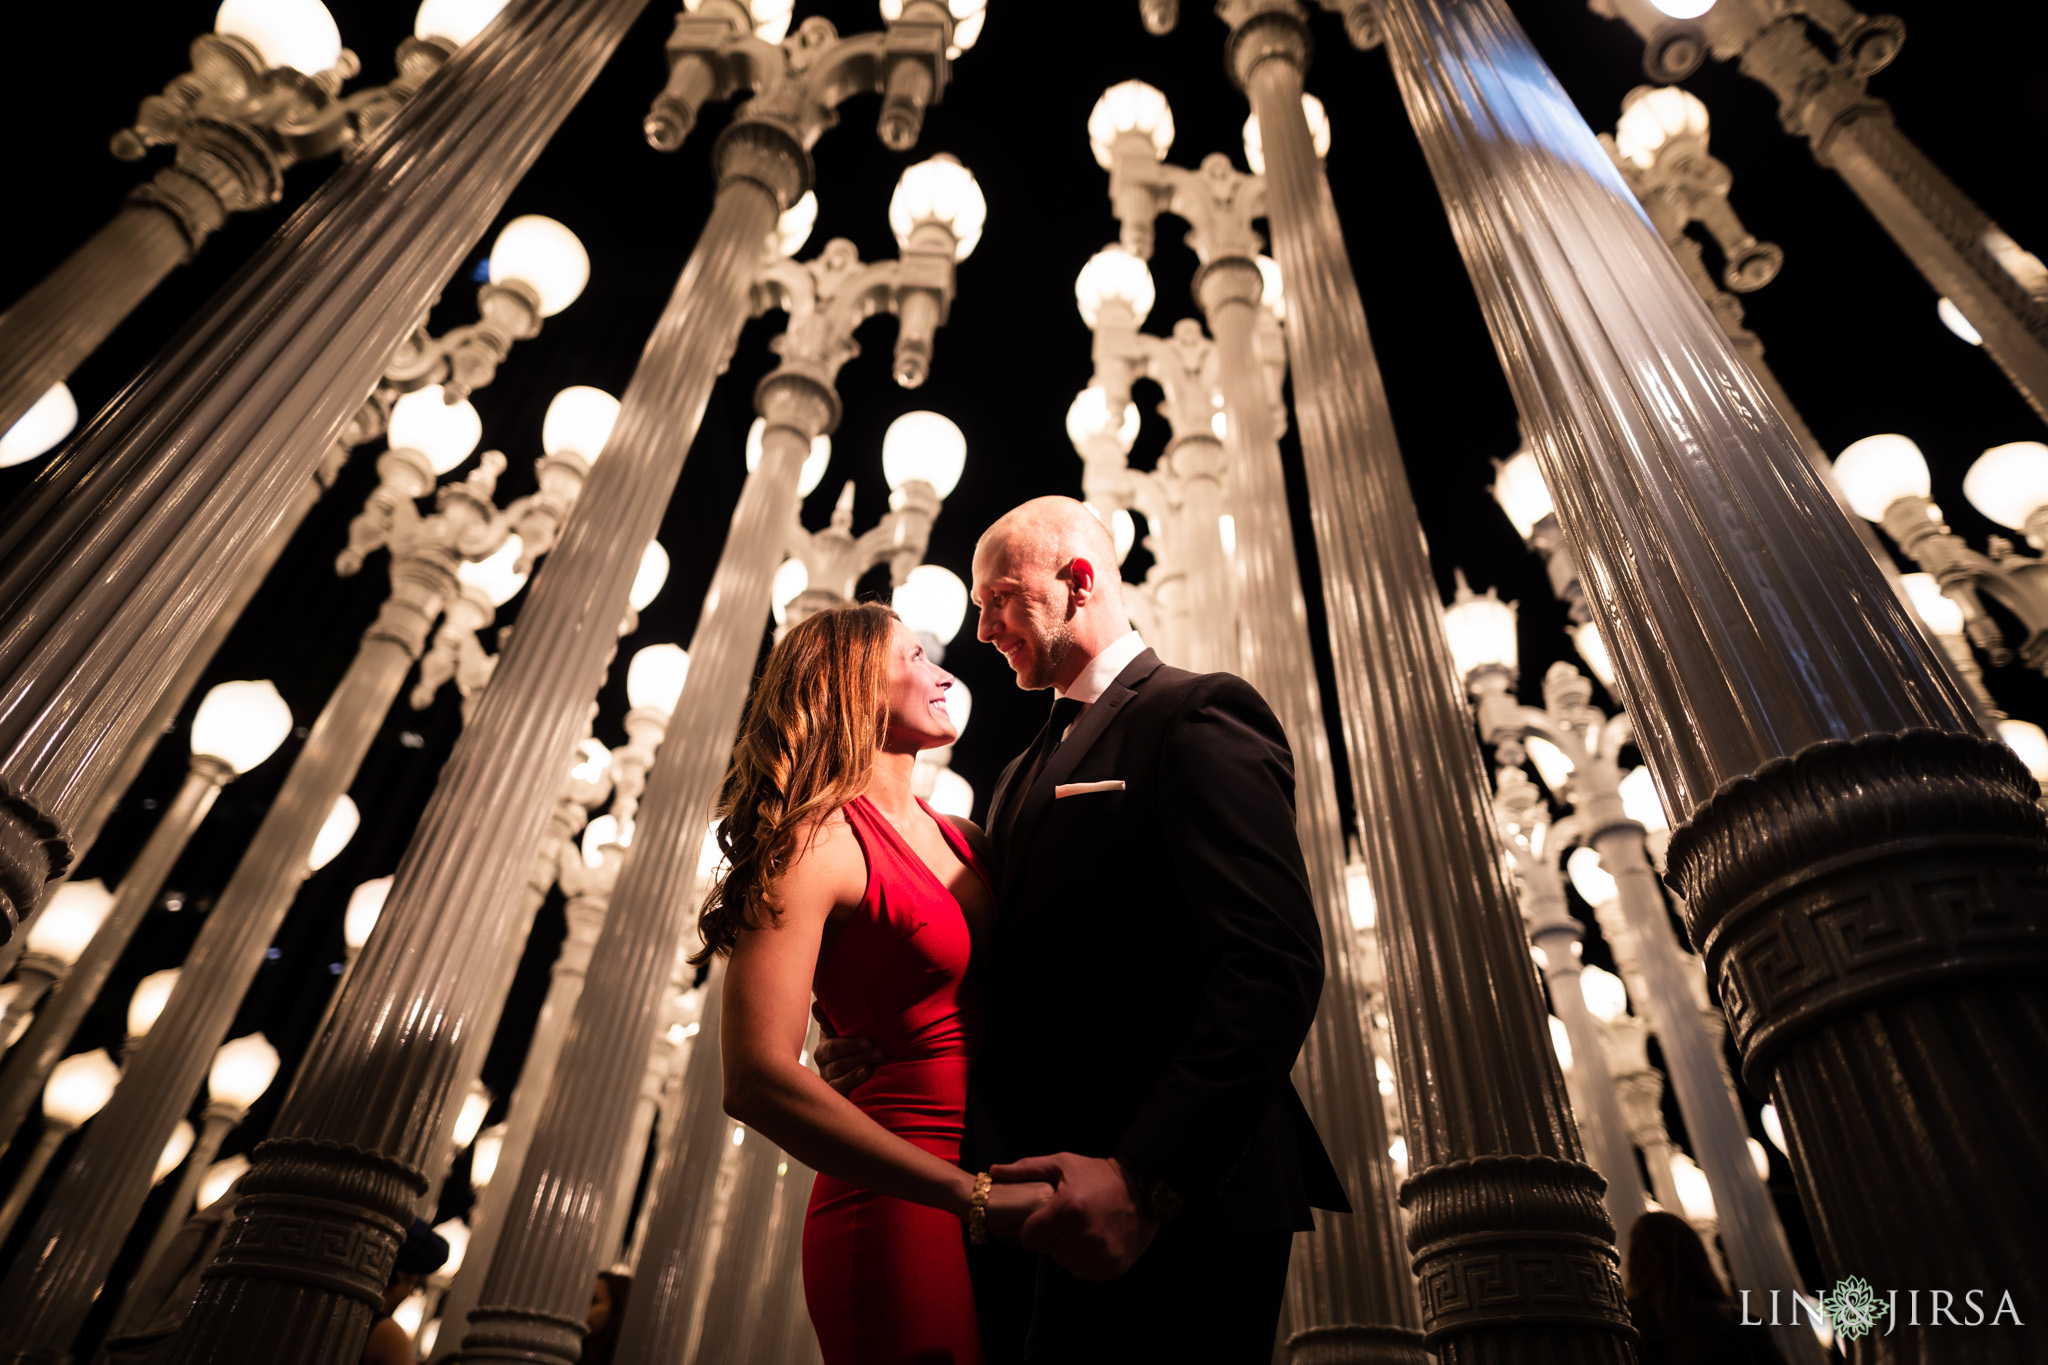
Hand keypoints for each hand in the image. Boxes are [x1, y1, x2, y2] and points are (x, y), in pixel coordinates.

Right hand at [809, 1004, 883, 1097]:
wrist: (858, 1078)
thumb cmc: (851, 1049)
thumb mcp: (841, 1033)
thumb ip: (831, 1020)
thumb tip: (816, 1004)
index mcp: (825, 1048)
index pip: (833, 1047)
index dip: (851, 1044)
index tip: (870, 1042)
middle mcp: (823, 1065)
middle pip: (838, 1062)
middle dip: (862, 1056)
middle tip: (882, 1052)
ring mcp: (828, 1081)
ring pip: (839, 1076)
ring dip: (860, 1069)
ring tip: (877, 1063)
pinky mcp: (836, 1095)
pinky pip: (840, 1090)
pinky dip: (853, 1082)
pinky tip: (867, 1075)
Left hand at [991, 1153, 1157, 1280]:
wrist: (1143, 1189)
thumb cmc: (1097, 1175)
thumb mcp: (1062, 1164)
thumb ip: (1025, 1169)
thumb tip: (992, 1172)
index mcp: (1068, 1208)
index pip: (1029, 1237)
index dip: (1033, 1228)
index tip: (1043, 1219)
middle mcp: (1084, 1235)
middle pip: (1046, 1250)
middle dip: (1050, 1236)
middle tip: (1065, 1221)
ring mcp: (1100, 1253)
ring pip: (1063, 1261)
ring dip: (1066, 1248)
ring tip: (1079, 1228)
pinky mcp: (1113, 1266)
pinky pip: (1081, 1271)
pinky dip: (1082, 1259)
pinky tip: (1092, 1240)